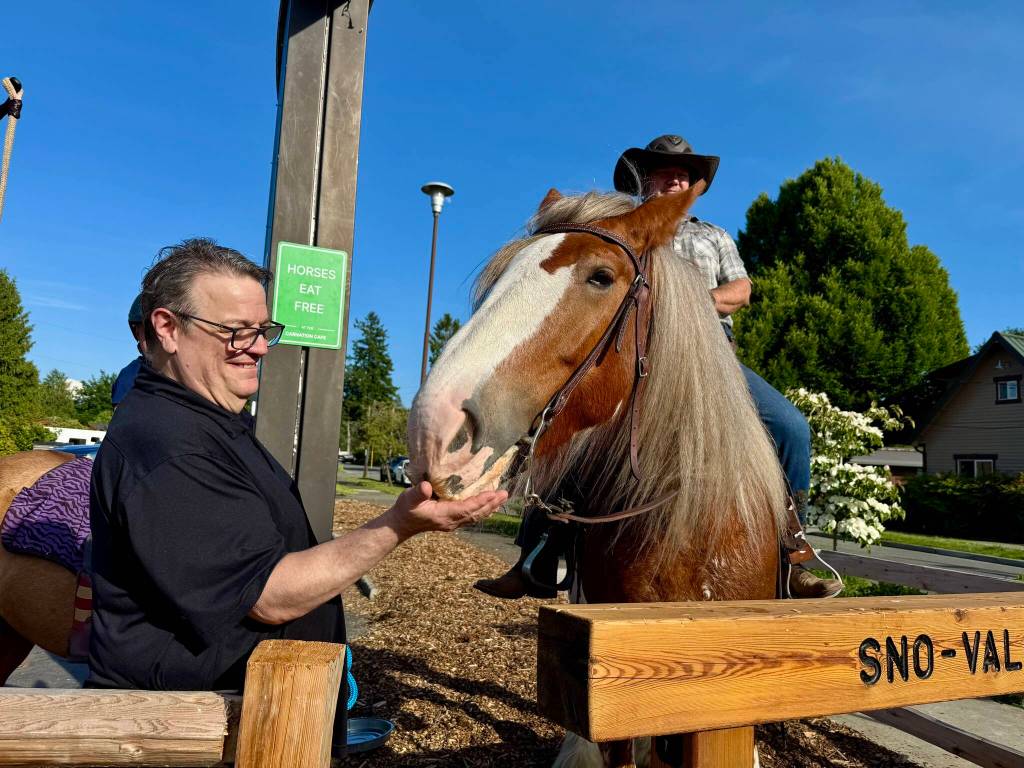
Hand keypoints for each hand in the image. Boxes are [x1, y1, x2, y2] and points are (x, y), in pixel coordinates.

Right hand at [385, 481, 507, 538]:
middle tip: (505, 494)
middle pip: (476, 514)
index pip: (466, 508)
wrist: (401, 525)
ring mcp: (453, 523)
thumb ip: (418, 493)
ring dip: (490, 507)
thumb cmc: (405, 509)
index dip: (480, 502)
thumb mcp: (409, 498)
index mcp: (443, 515)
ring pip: (476, 516)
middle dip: (491, 504)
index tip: (493, 494)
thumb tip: (426, 487)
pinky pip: (472, 517)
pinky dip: (483, 510)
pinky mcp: (452, 522)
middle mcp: (451, 521)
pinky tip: (489, 505)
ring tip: (502, 498)